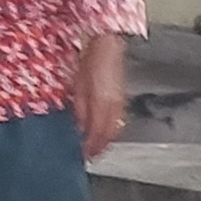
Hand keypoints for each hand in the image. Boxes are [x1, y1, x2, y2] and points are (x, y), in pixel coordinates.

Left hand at [73, 30, 130, 157]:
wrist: (108, 46)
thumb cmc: (91, 62)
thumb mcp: (78, 88)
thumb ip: (81, 111)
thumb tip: (80, 127)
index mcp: (102, 104)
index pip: (97, 134)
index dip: (90, 148)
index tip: (83, 155)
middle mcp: (114, 107)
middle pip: (109, 136)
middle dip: (99, 148)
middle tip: (89, 154)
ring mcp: (121, 104)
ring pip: (115, 130)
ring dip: (106, 141)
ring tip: (95, 146)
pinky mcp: (122, 100)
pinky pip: (118, 121)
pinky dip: (110, 130)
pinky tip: (103, 131)